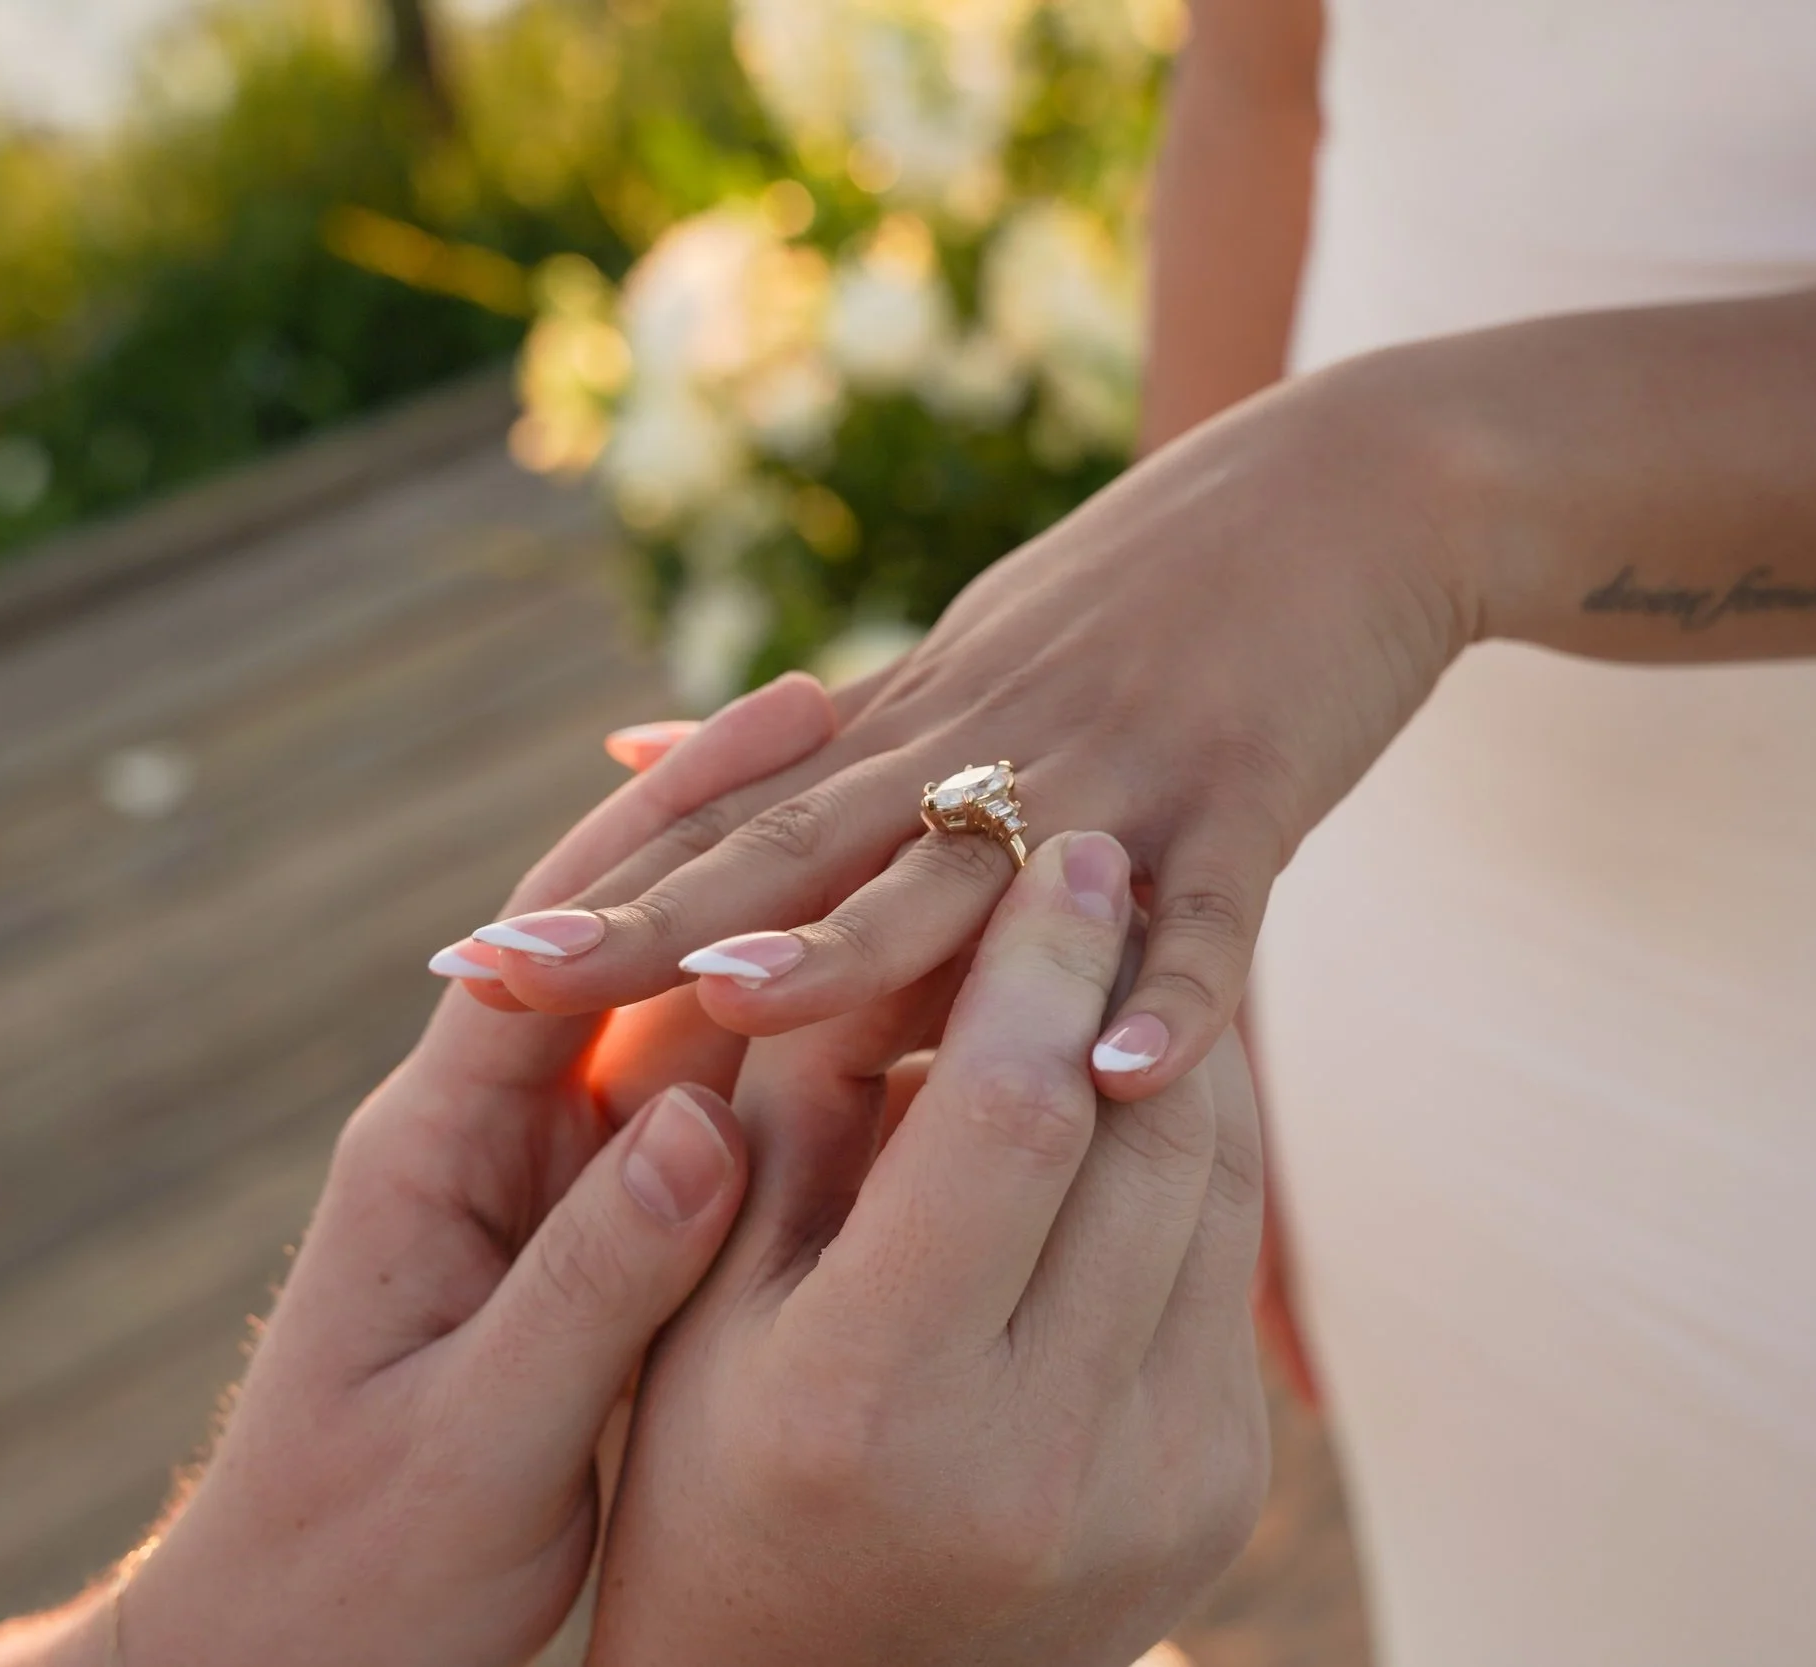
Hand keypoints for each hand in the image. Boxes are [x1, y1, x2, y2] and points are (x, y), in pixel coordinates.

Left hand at [106, 678, 833, 1666]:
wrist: (293, 1661)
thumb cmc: (358, 1570)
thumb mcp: (473, 1438)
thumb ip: (587, 1282)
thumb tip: (704, 1129)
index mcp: (438, 1152)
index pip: (561, 941)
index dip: (675, 828)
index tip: (796, 723)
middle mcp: (499, 1137)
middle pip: (638, 942)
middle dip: (748, 828)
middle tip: (884, 717)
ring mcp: (553, 1185)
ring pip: (694, 1022)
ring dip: (793, 923)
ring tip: (919, 833)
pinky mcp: (601, 1242)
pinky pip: (719, 1115)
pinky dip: (804, 1048)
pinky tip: (905, 1009)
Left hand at [468, 371, 1469, 1099]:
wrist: (1357, 490)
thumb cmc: (1151, 591)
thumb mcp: (956, 650)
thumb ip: (804, 736)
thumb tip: (617, 755)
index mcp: (916, 728)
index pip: (732, 824)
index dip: (599, 897)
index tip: (458, 966)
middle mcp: (989, 748)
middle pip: (801, 848)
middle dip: (653, 927)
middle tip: (503, 986)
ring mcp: (1118, 775)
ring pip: (977, 875)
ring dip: (864, 944)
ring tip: (743, 1008)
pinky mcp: (1252, 802)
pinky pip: (1211, 920)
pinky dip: (1173, 1000)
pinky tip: (1120, 1081)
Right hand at [587, 830, 1272, 1666]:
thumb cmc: (703, 1478)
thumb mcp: (697, 1296)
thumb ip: (785, 1107)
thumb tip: (879, 903)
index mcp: (878, 1405)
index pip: (1010, 1114)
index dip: (1036, 959)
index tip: (1044, 845)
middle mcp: (1045, 1459)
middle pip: (1144, 1129)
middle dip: (1124, 970)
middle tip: (1093, 859)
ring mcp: (1162, 1487)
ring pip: (1214, 1178)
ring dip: (1172, 1038)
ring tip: (1117, 944)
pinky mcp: (1224, 1485)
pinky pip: (1230, 1256)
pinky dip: (1187, 1139)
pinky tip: (1135, 1070)